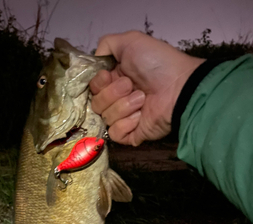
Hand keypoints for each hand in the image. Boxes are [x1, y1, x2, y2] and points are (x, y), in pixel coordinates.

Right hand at [90, 31, 204, 145]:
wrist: (178, 88)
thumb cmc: (157, 64)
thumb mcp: (130, 41)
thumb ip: (107, 45)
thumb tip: (97, 63)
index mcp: (115, 79)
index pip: (92, 87)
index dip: (99, 82)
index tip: (110, 75)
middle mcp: (117, 99)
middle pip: (96, 102)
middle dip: (113, 93)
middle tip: (132, 85)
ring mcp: (124, 118)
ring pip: (105, 117)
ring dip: (124, 106)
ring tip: (142, 99)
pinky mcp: (130, 135)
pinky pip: (114, 133)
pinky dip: (126, 124)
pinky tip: (140, 116)